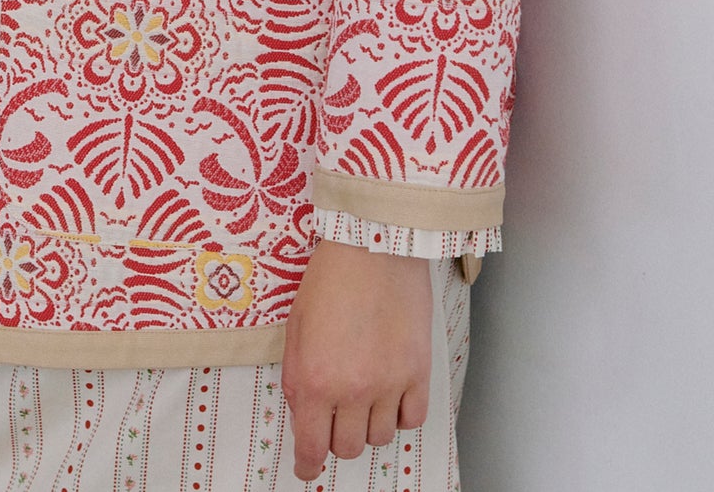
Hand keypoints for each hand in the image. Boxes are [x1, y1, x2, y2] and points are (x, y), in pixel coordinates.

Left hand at [280, 237, 433, 481]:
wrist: (373, 245)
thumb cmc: (330, 278)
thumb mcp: (296, 327)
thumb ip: (297, 376)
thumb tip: (304, 414)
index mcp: (313, 379)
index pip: (312, 448)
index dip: (308, 466)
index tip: (308, 468)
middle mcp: (351, 390)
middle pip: (347, 448)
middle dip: (336, 439)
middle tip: (335, 417)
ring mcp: (388, 384)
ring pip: (380, 438)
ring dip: (368, 425)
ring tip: (365, 397)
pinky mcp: (418, 372)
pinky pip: (412, 420)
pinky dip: (401, 415)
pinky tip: (392, 395)